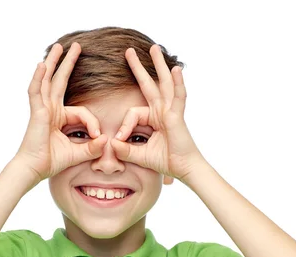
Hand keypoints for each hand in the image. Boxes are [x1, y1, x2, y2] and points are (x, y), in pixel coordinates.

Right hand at [14, 42, 107, 181]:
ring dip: (53, 62)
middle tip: (77, 46)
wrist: (34, 169)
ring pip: (48, 80)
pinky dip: (38, 77)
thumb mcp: (77, 153)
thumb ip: (92, 147)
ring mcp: (42, 108)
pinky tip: (41, 64)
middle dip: (68, 63)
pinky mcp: (36, 111)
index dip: (92, 123)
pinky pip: (36, 91)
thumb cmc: (51, 162)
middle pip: (60, 81)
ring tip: (59, 46)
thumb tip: (106, 139)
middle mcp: (50, 109)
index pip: (82, 112)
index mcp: (59, 117)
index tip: (97, 136)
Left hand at [110, 45, 204, 180]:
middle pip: (149, 84)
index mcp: (154, 118)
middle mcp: (162, 111)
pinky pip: (178, 96)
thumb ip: (125, 150)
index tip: (120, 140)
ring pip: (164, 83)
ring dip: (159, 65)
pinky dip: (178, 83)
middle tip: (128, 51)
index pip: (133, 113)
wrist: (184, 169)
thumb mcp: (139, 155)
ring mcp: (171, 111)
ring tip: (153, 48)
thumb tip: (111, 143)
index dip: (124, 126)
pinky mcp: (178, 116)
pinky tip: (176, 70)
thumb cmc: (166, 161)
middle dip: (138, 67)